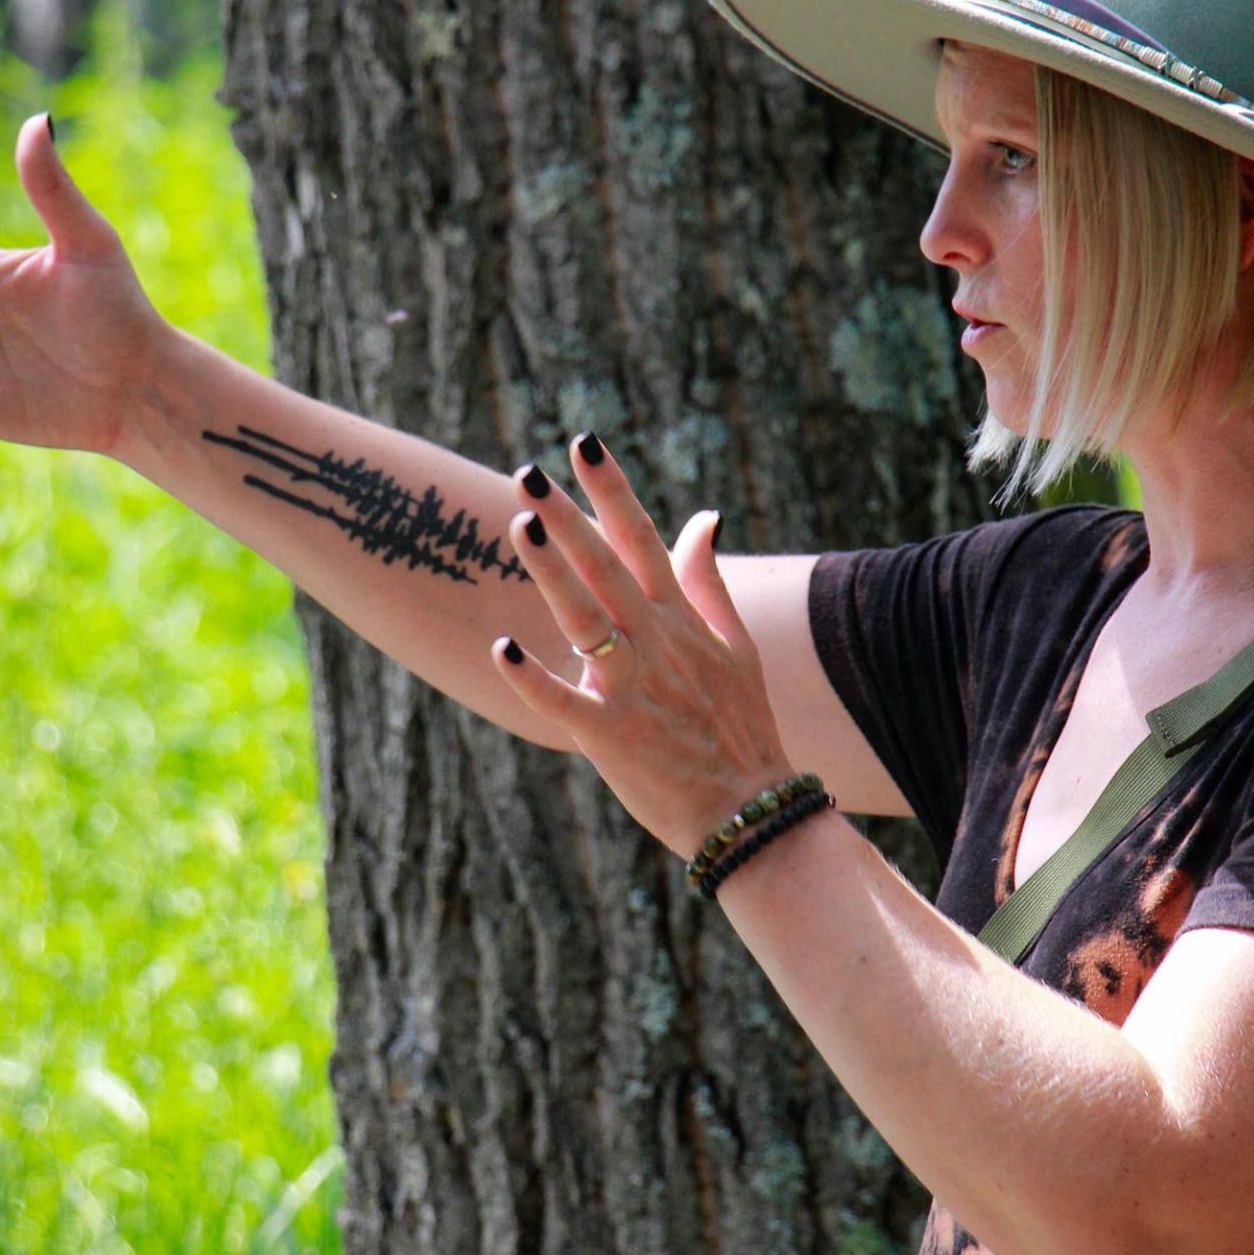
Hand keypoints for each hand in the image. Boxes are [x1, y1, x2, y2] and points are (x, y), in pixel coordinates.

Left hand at [491, 437, 797, 862]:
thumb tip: (703, 516)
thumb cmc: (740, 727)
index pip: (643, 538)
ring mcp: (633, 688)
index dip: (612, 490)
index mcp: (679, 620)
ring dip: (552, 574)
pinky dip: (534, 679)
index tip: (584, 443)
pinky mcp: (611, 735)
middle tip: (528, 473)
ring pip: (585, 619)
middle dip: (567, 519)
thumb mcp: (736, 646)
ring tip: (521, 528)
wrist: (751, 810)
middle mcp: (655, 644)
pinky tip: (502, 649)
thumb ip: (708, 581)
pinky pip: (564, 704)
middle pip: (605, 568)